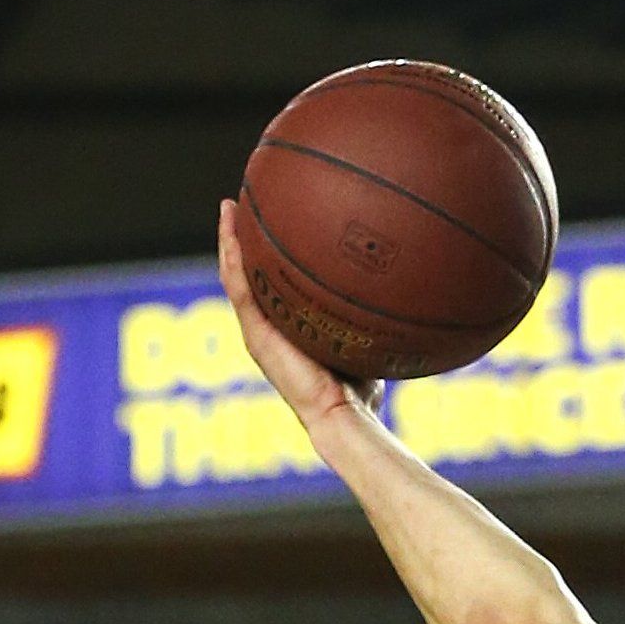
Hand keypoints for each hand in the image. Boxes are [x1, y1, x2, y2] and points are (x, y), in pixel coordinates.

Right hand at [217, 203, 358, 430]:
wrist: (342, 417)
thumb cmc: (359, 394)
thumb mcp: (362, 346)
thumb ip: (366, 325)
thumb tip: (395, 303)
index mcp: (287, 332)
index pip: (273, 289)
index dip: (269, 260)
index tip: (274, 226)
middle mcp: (268, 331)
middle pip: (249, 278)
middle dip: (245, 242)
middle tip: (243, 206)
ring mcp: (258, 333)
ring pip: (237, 277)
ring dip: (230, 240)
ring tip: (229, 206)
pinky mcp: (255, 334)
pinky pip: (238, 285)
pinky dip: (232, 254)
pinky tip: (231, 224)